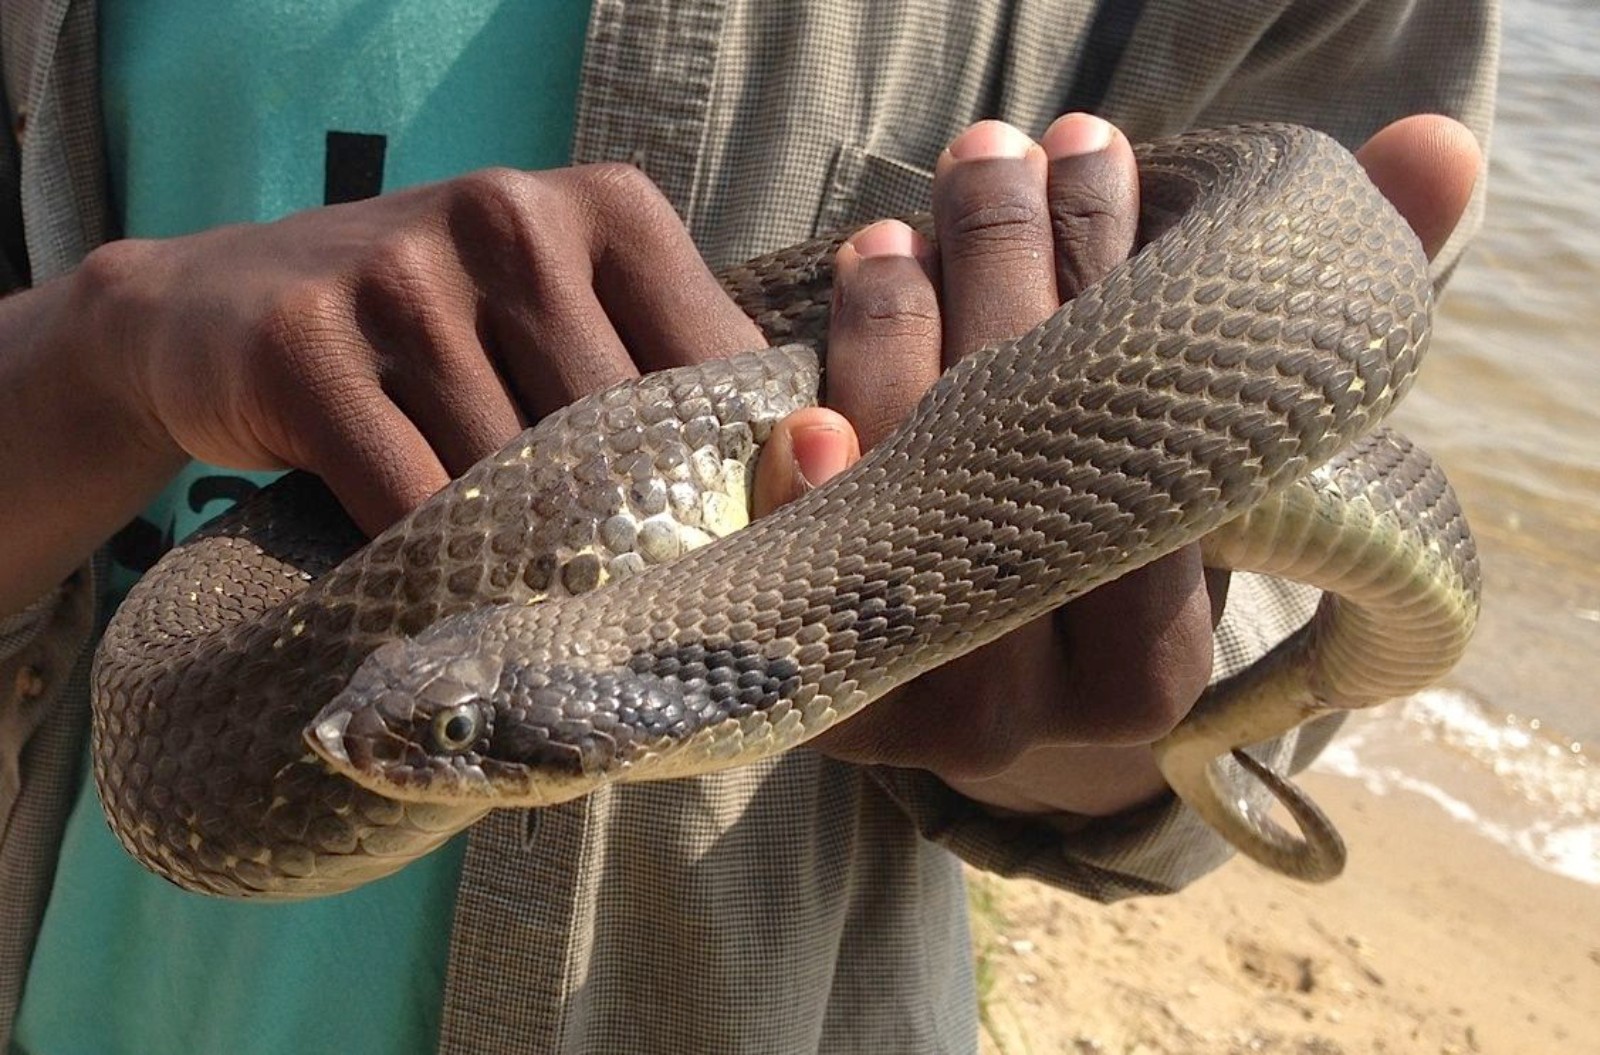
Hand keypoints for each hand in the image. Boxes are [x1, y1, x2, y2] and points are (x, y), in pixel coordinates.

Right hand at [2, 163, 764, 611]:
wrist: (215, 311)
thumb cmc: (433, 338)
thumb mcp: (559, 318)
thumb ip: (661, 376)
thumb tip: (796, 482)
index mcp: (606, 208)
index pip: (711, 368)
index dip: (729, 482)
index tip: (728, 565)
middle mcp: (510, 217)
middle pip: (617, 431)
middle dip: (629, 536)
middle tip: (635, 623)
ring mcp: (403, 272)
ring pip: (514, 475)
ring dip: (532, 563)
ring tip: (546, 623)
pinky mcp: (307, 343)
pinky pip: (409, 496)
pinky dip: (439, 566)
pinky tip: (454, 603)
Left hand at [753, 113, 1480, 817]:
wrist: (973, 673)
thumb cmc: (1097, 540)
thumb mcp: (1198, 460)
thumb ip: (1297, 334)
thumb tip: (1434, 150)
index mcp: (1148, 674)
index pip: (1134, 473)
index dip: (1109, 293)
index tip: (1096, 163)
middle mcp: (1030, 718)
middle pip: (1013, 481)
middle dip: (1005, 283)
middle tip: (993, 158)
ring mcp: (908, 716)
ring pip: (904, 516)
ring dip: (893, 348)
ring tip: (900, 230)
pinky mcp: (816, 699)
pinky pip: (805, 584)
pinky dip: (799, 493)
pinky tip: (804, 406)